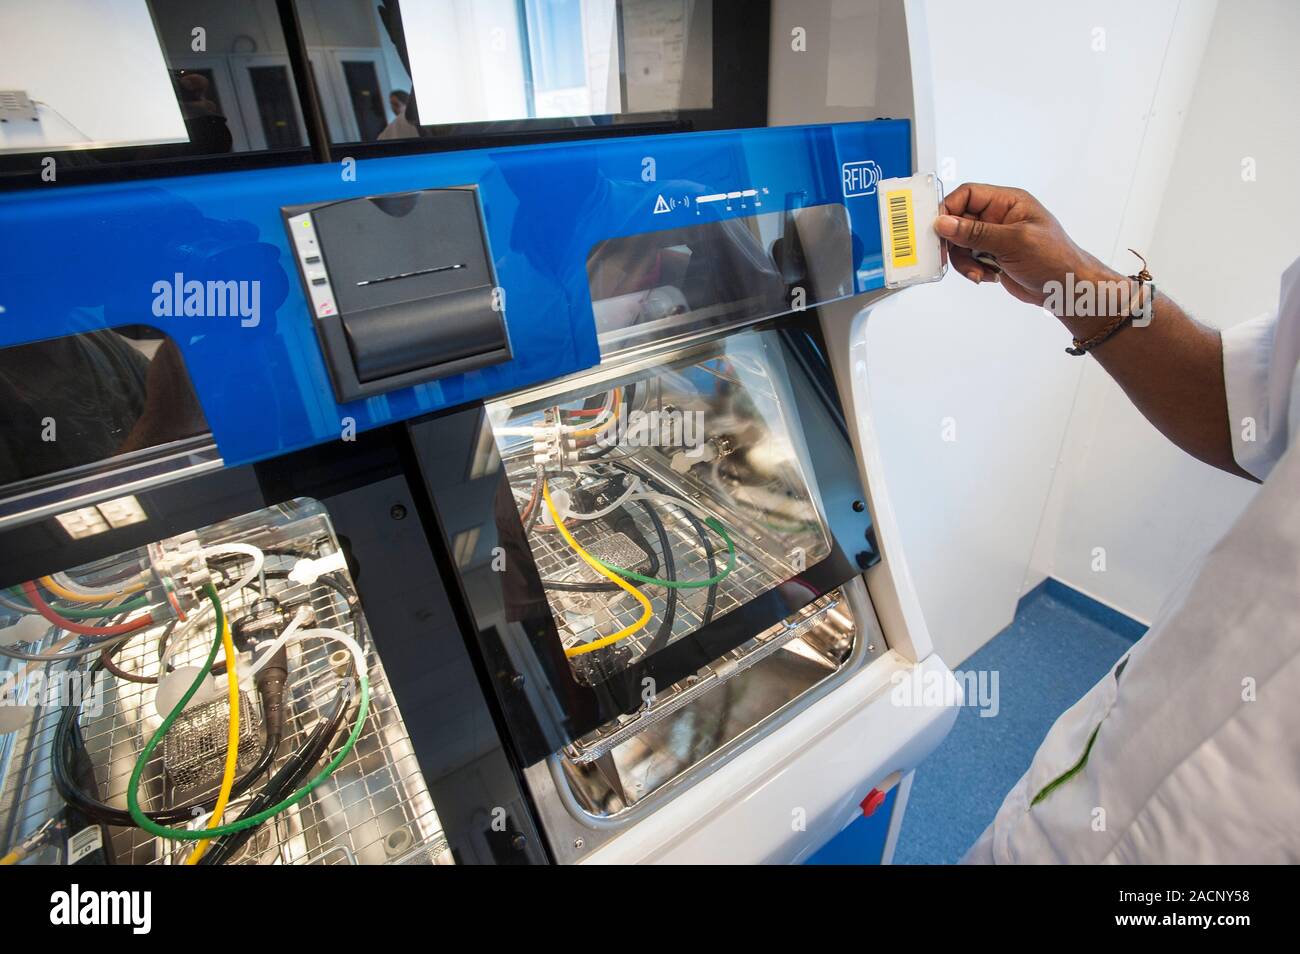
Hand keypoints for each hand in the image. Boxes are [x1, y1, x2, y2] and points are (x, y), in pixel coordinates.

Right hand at [935, 183, 1113, 306]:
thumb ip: (976, 233)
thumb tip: (945, 223)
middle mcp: (999, 216)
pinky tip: (988, 275)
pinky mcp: (991, 255)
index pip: (968, 194)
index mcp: (1008, 202)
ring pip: (960, 243)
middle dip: (955, 242)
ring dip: (964, 260)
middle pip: (959, 221)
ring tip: (978, 271)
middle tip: (953, 256)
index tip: (938, 228)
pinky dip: (971, 269)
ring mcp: (994, 237)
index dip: (949, 209)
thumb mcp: (1013, 242)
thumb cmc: (1054, 259)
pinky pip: (968, 258)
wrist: (1065, 288)